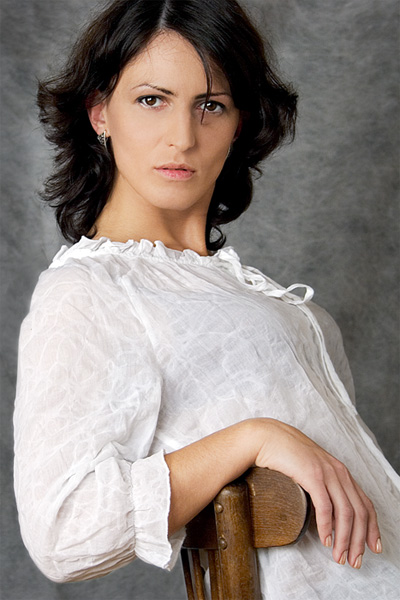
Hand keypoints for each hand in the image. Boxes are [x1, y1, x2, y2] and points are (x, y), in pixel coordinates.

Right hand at [252, 419, 381, 568]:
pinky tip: (326, 539)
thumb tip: (327, 511)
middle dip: (359, 541)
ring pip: (345, 512)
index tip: (373, 547)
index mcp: (341, 472)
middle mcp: (339, 472)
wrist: (267, 437)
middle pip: (359, 512)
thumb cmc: (286, 455)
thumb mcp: (312, 470)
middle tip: (354, 561)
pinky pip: (325, 506)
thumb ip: (323, 485)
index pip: (366, 504)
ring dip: (344, 539)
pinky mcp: (312, 475)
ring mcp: (326, 473)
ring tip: (339, 556)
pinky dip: (328, 526)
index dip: (372, 528)